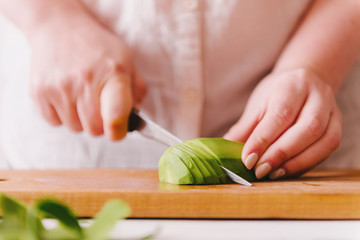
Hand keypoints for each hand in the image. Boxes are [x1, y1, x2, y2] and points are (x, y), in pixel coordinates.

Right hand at [28, 4, 145, 140]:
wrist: (59, 27)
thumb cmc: (98, 48)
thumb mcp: (126, 61)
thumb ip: (136, 91)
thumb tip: (134, 120)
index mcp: (113, 73)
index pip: (116, 116)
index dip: (118, 131)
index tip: (118, 130)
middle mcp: (85, 80)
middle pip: (94, 129)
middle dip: (100, 124)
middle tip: (99, 106)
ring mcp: (59, 87)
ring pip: (75, 128)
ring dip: (80, 119)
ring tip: (81, 95)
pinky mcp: (39, 92)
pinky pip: (55, 122)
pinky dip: (62, 115)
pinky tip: (66, 95)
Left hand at [224, 69, 341, 178]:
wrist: (304, 80)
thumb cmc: (276, 94)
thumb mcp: (257, 105)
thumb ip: (244, 129)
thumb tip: (224, 152)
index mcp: (293, 84)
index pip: (280, 114)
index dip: (263, 139)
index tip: (247, 159)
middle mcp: (317, 95)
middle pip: (306, 128)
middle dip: (281, 153)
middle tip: (259, 170)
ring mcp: (332, 110)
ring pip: (324, 140)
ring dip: (297, 162)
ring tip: (273, 174)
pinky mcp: (338, 126)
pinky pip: (328, 148)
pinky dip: (307, 164)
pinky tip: (288, 171)